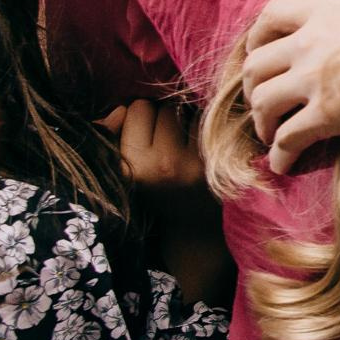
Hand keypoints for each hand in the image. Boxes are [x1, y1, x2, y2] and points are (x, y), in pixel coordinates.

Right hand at [101, 100, 231, 301]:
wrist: (197, 234)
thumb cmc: (156, 195)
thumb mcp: (126, 169)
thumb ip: (114, 134)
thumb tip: (120, 109)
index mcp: (133, 166)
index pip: (138, 108)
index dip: (143, 116)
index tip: (148, 134)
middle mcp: (165, 165)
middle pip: (166, 106)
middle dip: (168, 115)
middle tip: (171, 138)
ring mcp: (199, 164)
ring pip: (193, 109)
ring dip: (192, 117)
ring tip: (190, 141)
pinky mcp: (225, 164)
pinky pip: (216, 122)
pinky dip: (213, 127)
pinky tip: (211, 144)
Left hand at [239, 0, 339, 171]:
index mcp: (328, 11)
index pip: (271, 15)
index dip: (257, 38)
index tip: (259, 53)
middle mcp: (313, 42)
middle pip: (256, 64)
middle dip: (252, 87)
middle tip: (262, 101)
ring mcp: (318, 79)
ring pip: (263, 102)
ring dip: (260, 122)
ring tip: (269, 136)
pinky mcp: (331, 115)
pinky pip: (288, 138)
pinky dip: (278, 154)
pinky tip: (282, 164)